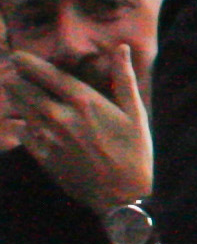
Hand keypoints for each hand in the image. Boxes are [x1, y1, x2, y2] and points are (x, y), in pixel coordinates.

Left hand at [5, 47, 149, 214]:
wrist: (123, 196)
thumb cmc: (136, 153)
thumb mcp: (137, 113)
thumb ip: (124, 79)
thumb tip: (122, 47)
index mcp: (85, 102)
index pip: (48, 74)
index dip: (28, 62)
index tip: (17, 55)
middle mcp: (61, 116)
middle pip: (25, 90)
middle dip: (15, 79)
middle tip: (12, 73)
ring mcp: (49, 138)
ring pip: (21, 109)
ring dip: (16, 98)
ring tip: (15, 91)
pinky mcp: (43, 157)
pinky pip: (22, 134)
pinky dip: (20, 124)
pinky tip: (23, 121)